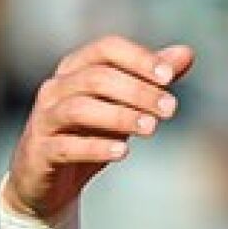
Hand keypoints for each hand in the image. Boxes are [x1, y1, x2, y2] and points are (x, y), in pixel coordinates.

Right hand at [6, 37, 194, 215]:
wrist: (49, 180)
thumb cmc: (90, 133)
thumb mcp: (123, 106)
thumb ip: (150, 80)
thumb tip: (187, 53)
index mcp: (75, 69)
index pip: (106, 49)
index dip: (138, 58)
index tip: (169, 77)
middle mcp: (56, 88)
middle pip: (96, 78)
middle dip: (137, 91)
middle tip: (171, 108)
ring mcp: (44, 119)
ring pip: (79, 109)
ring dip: (119, 116)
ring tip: (152, 128)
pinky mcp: (40, 152)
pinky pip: (65, 146)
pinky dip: (94, 147)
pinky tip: (122, 152)